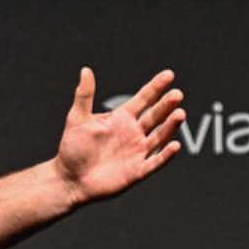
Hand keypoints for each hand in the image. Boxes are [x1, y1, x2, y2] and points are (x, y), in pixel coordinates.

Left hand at [54, 67, 183, 204]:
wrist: (68, 179)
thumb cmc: (72, 148)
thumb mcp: (77, 119)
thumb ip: (84, 96)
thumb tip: (85, 70)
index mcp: (122, 118)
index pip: (143, 99)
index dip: (155, 87)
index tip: (168, 75)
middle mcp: (134, 132)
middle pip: (155, 116)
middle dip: (166, 105)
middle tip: (176, 94)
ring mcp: (138, 151)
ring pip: (160, 136)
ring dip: (170, 126)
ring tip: (179, 113)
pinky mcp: (137, 170)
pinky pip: (155, 162)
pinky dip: (165, 155)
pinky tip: (174, 145)